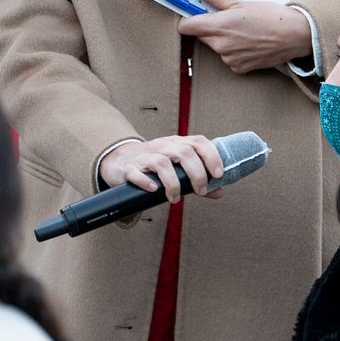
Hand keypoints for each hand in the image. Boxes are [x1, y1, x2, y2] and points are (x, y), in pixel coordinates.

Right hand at [99, 134, 224, 200]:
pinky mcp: (129, 168)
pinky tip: (154, 190)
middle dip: (197, 174)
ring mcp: (145, 156)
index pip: (199, 142)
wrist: (120, 160)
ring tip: (176, 198)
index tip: (218, 175)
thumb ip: (198, 178)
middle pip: (184, 153)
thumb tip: (219, 192)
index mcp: (177, 143)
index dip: (212, 156)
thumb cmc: (155, 165)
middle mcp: (163, 146)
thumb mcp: (177, 167)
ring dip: (173, 183)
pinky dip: (146, 181)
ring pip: (162, 163)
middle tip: (200, 191)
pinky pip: (136, 173)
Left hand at [180, 0, 311, 73]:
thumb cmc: (270, 16)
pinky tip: (250, 42)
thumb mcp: (240, 2)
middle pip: (202, 36)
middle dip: (210, 27)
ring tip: (244, 31)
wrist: (295, 35)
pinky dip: (235, 51)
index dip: (188, 19)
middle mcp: (221, 45)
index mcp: (219, 26)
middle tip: (228, 18)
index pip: (186, 27)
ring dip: (223, 39)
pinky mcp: (238, 68)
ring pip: (216, 47)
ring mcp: (229, 59)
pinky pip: (228, 58)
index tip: (194, 13)